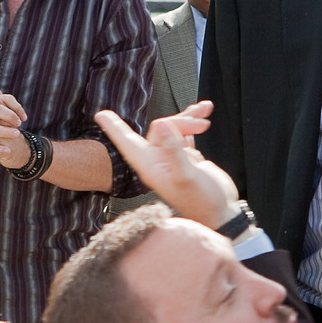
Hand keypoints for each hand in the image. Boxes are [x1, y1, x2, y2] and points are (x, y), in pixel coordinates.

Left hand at [94, 101, 240, 229]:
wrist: (220, 213)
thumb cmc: (203, 201)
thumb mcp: (187, 176)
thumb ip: (174, 151)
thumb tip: (163, 124)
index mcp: (151, 166)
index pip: (127, 143)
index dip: (114, 127)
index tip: (101, 114)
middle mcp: (158, 161)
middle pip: (160, 128)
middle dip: (182, 120)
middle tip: (203, 123)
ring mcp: (171, 158)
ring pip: (173, 128)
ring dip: (189, 117)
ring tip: (206, 110)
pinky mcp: (185, 156)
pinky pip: (184, 133)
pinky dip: (194, 122)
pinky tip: (205, 116)